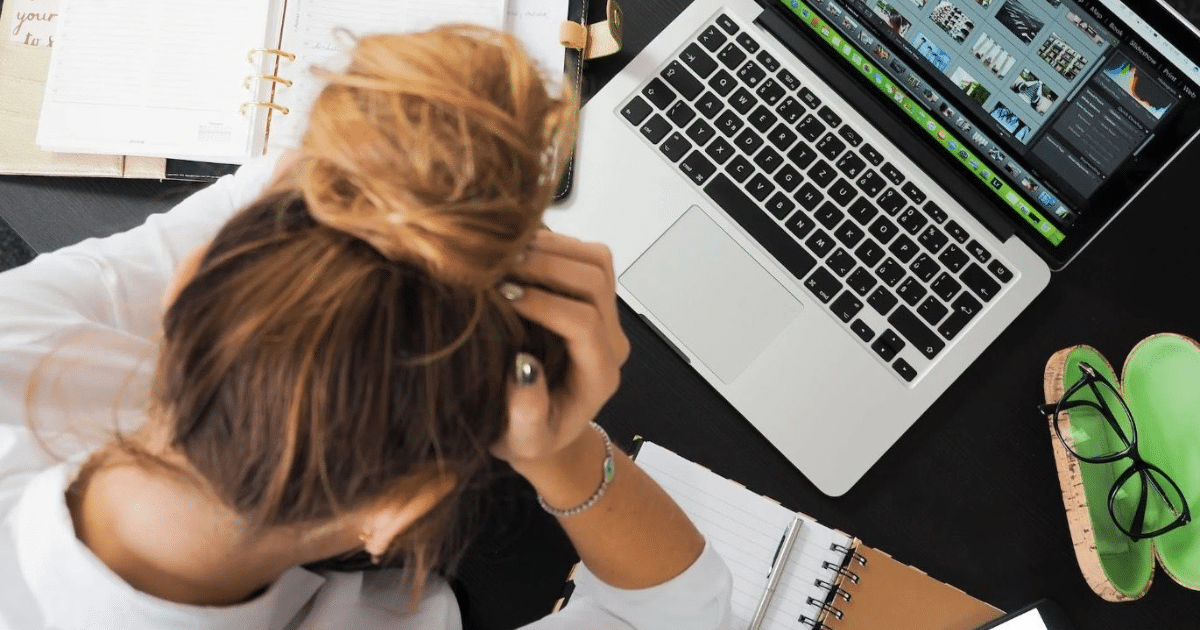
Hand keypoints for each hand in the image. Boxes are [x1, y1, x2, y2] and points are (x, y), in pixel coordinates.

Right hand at [490, 230, 630, 472]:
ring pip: (596, 260)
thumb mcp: (522, 440)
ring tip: (505, 255)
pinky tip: (515, 253)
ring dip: (551, 249)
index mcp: (598, 375)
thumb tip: (523, 366)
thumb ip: (526, 413)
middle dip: (546, 267)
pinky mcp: (593, 297)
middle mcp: (611, 341)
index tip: (503, 296)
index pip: (584, 323)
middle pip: (595, 281)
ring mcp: (606, 315)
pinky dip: (552, 244)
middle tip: (499, 267)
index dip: (544, 304)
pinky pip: (585, 255)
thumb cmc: (530, 436)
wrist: (544, 427)